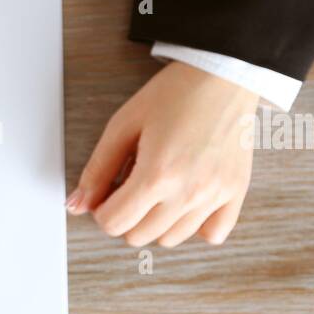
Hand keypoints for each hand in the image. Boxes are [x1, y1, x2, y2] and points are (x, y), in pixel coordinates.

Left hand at [68, 62, 258, 246]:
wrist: (223, 74)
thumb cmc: (174, 94)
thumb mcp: (123, 125)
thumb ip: (98, 170)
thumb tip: (77, 205)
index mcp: (157, 175)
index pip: (114, 223)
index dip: (102, 210)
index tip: (108, 193)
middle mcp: (188, 192)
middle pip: (139, 236)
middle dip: (126, 216)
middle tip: (131, 187)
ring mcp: (215, 196)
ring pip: (171, 239)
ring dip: (156, 222)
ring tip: (159, 190)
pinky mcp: (236, 193)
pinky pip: (213, 235)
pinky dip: (195, 226)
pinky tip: (187, 202)